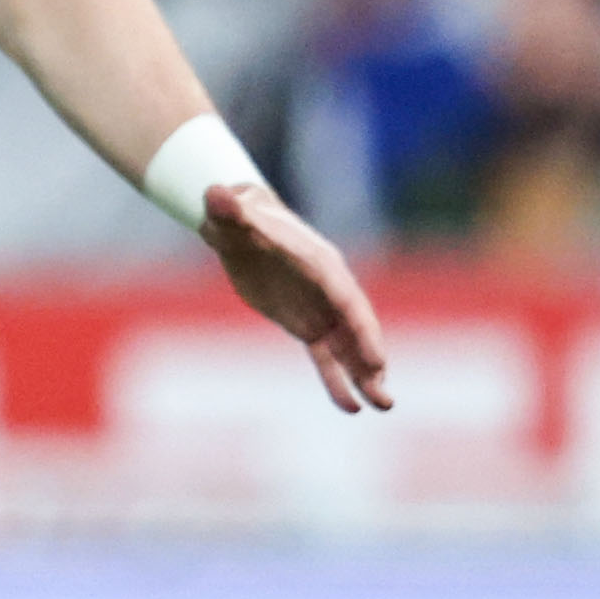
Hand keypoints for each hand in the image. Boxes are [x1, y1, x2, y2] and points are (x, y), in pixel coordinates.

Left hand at [202, 178, 393, 412]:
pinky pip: (325, 357)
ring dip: (365, 375)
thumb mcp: (230, 218)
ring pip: (347, 347)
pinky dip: (336, 380)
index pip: (344, 298)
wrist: (239, 228)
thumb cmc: (238, 220)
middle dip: (371, 356)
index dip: (360, 328)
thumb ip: (228, 210)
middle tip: (385, 391)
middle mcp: (328, 288)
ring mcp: (321, 308)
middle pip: (356, 326)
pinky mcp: (307, 325)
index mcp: (318, 264)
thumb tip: (214, 192)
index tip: (376, 356)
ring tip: (384, 404)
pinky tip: (350, 406)